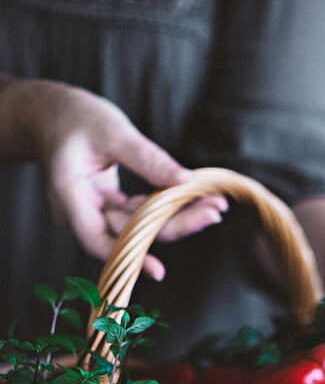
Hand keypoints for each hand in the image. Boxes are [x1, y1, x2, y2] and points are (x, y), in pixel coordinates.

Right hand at [3, 80, 226, 279]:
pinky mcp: (108, 206)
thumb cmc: (75, 117)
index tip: (160, 271)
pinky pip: (139, 213)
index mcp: (69, 196)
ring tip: (214, 206)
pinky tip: (194, 199)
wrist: (51, 113)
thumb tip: (184, 181)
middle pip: (129, 233)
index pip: (97, 240)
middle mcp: (79, 213)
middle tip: (214, 214)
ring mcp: (93, 212)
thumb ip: (147, 158)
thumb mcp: (112, 131)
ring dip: (176, 217)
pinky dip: (164, 206)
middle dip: (174, 225)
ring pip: (139, 225)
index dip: (128, 257)